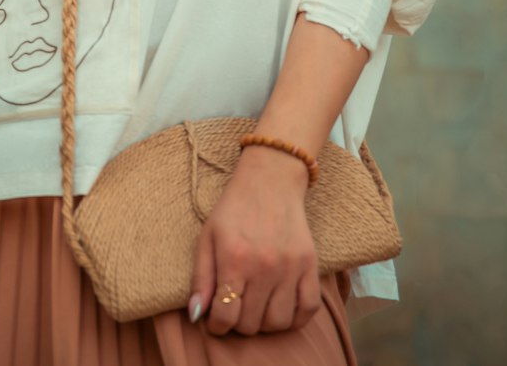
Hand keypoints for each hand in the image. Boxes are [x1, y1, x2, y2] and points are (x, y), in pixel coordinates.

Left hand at [188, 145, 321, 336]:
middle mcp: (264, 266)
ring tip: (257, 307)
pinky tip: (282, 307)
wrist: (270, 181)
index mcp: (234, 258)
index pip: (226, 316)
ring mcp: (290, 267)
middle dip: (239, 322)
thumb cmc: (234, 209)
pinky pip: (308, 309)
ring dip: (265, 323)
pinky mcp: (310, 265)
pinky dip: (295, 318)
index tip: (217, 319)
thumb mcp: (208, 236)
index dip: (217, 325)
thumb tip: (196, 315)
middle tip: (236, 307)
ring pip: (278, 322)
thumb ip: (201, 278)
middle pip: (251, 324)